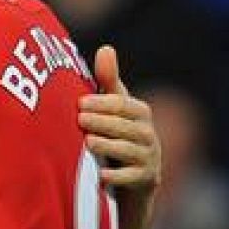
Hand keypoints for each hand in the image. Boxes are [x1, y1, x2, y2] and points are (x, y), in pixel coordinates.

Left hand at [81, 46, 160, 191]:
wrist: (131, 179)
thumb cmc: (117, 134)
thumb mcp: (115, 109)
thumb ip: (108, 81)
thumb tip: (105, 48)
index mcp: (139, 114)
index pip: (123, 105)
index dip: (103, 103)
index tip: (80, 103)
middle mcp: (148, 134)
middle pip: (127, 127)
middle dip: (104, 122)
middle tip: (80, 119)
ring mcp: (148, 158)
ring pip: (130, 151)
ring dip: (109, 146)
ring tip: (88, 143)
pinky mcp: (145, 180)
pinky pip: (132, 178)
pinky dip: (117, 176)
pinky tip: (100, 175)